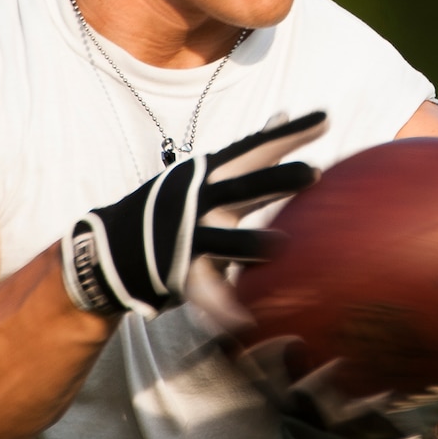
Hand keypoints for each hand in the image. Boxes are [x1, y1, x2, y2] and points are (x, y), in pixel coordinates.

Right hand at [61, 112, 327, 317]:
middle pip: (244, 187)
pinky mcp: (180, 272)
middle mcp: (200, 200)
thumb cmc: (175, 205)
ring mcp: (188, 236)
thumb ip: (251, 153)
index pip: (255, 149)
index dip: (289, 134)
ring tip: (281, 247)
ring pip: (224, 241)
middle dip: (277, 179)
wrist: (112, 245)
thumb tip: (285, 114)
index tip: (325, 118)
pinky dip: (225, 309)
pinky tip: (247, 324)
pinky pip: (207, 293)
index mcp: (210, 174)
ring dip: (250, 244)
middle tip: (315, 173)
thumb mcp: (209, 173)